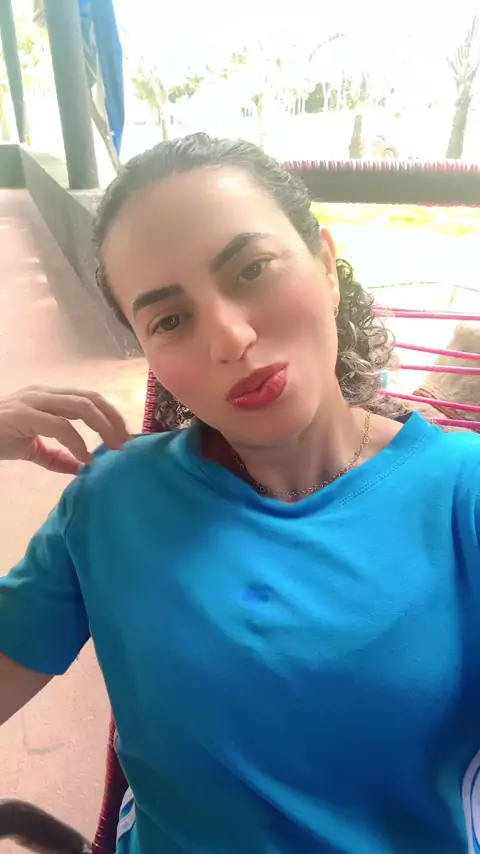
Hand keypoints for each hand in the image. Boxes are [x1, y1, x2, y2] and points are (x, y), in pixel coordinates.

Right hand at [0, 386, 130, 474]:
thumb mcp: (31, 449)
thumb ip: (55, 457)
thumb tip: (79, 469)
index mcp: (49, 397)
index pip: (90, 398)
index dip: (111, 415)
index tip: (125, 437)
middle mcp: (45, 393)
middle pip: (91, 398)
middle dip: (113, 420)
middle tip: (125, 444)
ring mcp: (34, 401)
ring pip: (80, 406)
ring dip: (102, 427)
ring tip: (112, 448)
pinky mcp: (23, 414)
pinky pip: (59, 425)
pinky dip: (77, 442)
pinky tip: (84, 458)